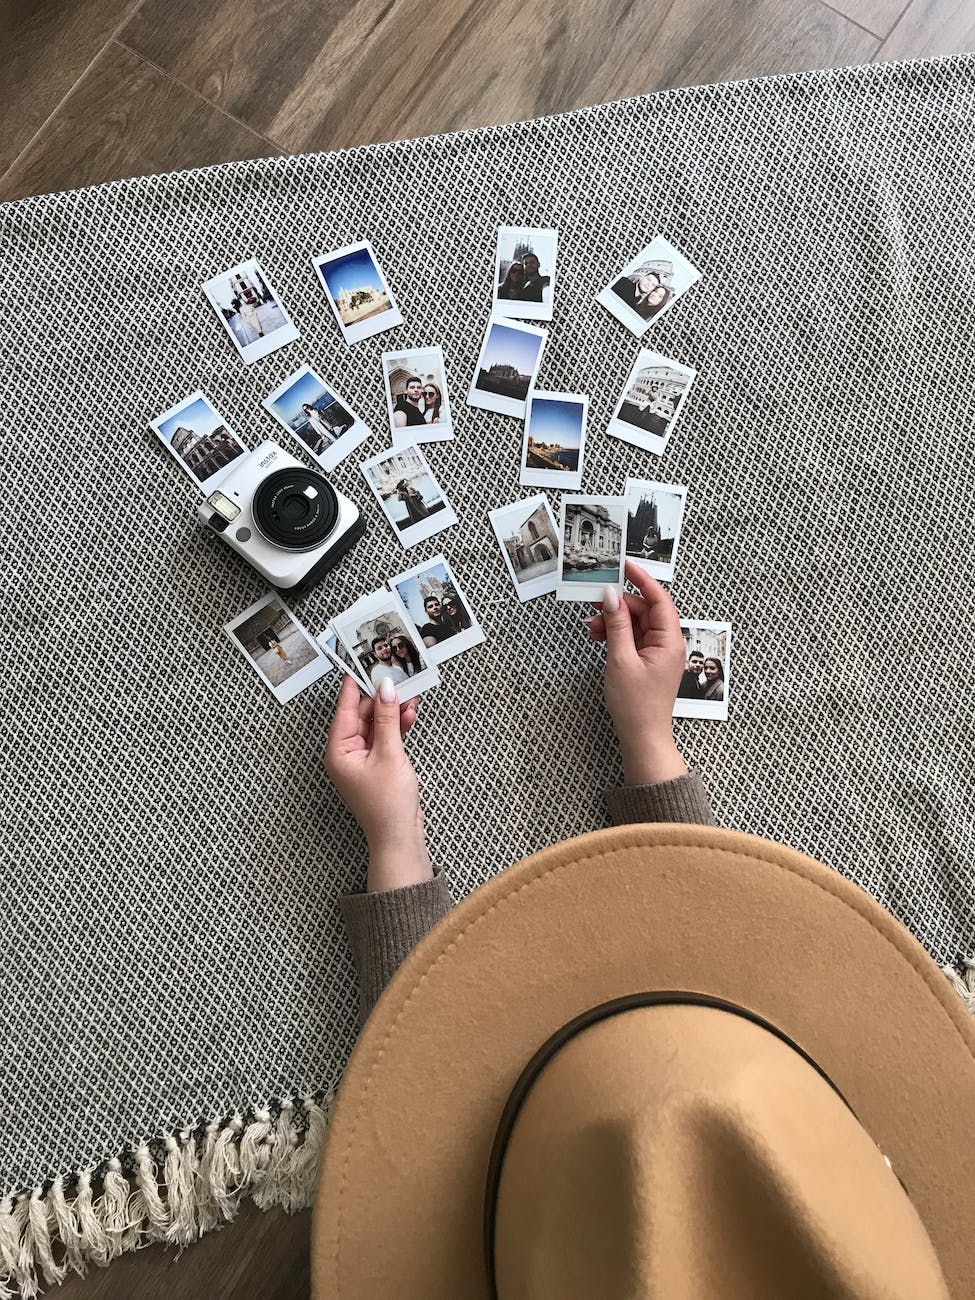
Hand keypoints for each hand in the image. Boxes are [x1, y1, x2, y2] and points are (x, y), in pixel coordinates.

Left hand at [324, 673, 431, 891]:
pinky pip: (384, 738)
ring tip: (410, 694)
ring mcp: (362, 759)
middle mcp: (346, 753)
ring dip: (391, 711)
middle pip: (361, 715)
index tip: (361, 662)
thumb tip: (385, 688)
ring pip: (376, 725)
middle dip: (380, 697)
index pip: (345, 709)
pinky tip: (409, 714)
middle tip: (396, 676)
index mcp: (338, 750)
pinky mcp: (378, 765)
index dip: (354, 685)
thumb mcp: (389, 753)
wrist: (399, 836)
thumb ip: (386, 718)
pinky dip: (396, 727)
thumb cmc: (388, 801)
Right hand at [585, 560, 687, 785]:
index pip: (658, 600)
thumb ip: (616, 625)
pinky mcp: (647, 661)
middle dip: (618, 605)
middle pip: (644, 610)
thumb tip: (611, 598)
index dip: (642, 580)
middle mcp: (667, 643)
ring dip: (613, 621)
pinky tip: (598, 637)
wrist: (642, 738)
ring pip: (635, 624)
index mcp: (669, 640)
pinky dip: (615, 635)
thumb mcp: (621, 660)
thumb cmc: (636, 705)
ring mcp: (657, 652)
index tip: (624, 566)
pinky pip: (632, 638)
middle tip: (593, 603)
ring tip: (591, 628)